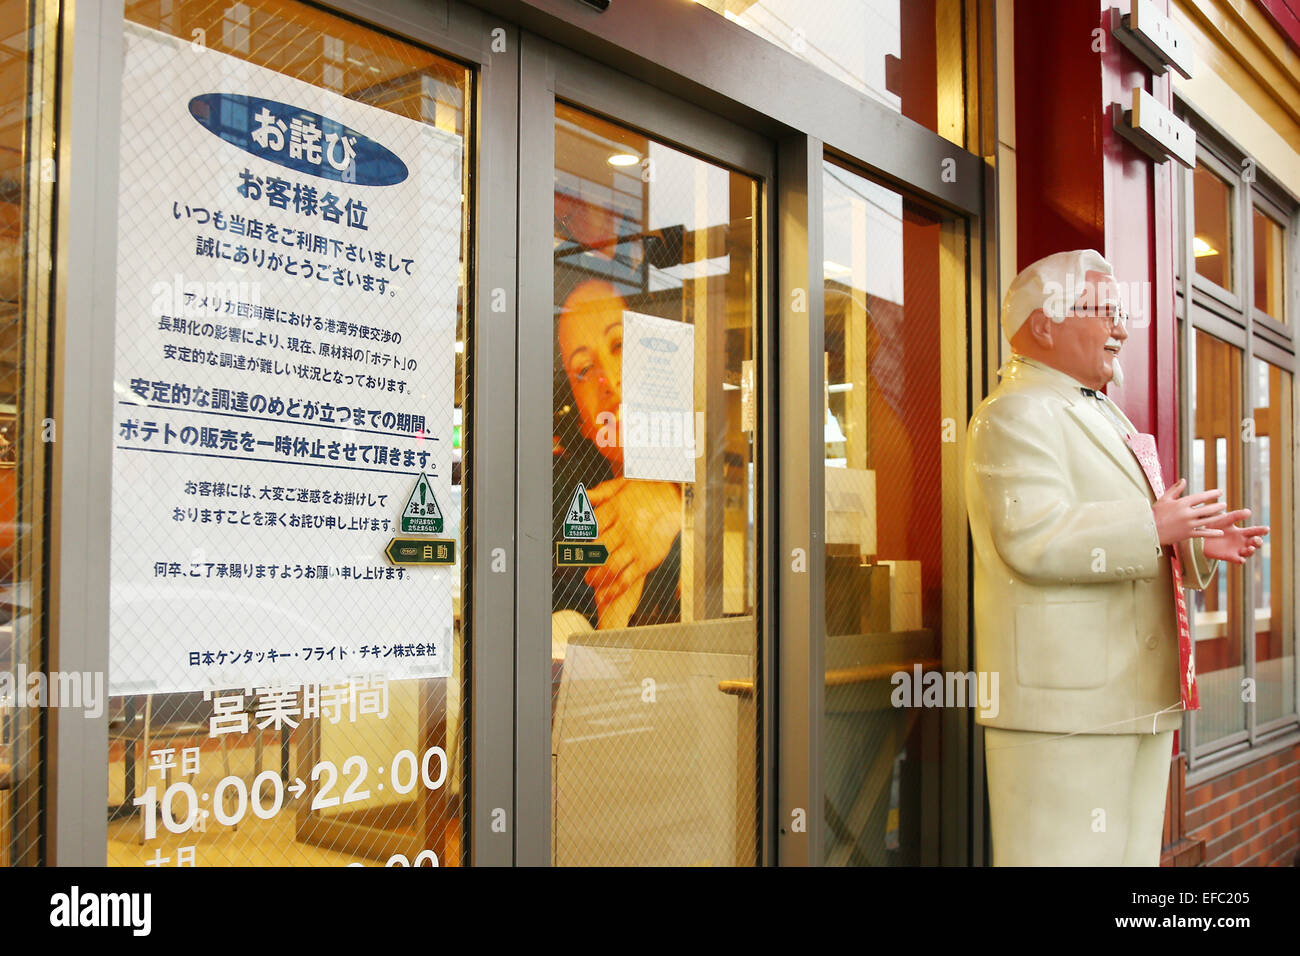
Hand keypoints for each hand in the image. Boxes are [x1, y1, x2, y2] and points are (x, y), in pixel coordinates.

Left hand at [584, 477, 680, 619]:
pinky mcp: (646, 561)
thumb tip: (584, 496)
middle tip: (582, 563)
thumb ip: (602, 492)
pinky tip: (604, 594)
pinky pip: (626, 579)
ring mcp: (637, 546)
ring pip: (611, 567)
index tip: (581, 541)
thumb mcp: (623, 485)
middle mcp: (626, 528)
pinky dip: (612, 590)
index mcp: (617, 509)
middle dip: (586, 560)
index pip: (592, 527)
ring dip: (596, 577)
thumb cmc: (644, 494)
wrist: (673, 502)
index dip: (583, 537)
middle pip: (598, 549)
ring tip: (590, 579)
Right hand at [1152, 479, 1228, 545]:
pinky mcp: (1187, 534)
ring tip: (1224, 514)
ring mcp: (1188, 525)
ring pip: (1207, 520)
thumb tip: (1184, 480)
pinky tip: (1220, 532)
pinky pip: (1203, 533)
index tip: (1220, 492)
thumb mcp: (1164, 499)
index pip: (1201, 497)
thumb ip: (1175, 489)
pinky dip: (1212, 533)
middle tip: (1224, 504)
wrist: (1148, 529)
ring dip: (1217, 517)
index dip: (1212, 494)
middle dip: (1217, 506)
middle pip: (1207, 509)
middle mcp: (1187, 514)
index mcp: (1182, 503)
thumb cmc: (1155, 513)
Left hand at [1200, 509, 1268, 563]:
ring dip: (1251, 551)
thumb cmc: (1214, 526)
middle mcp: (1242, 542)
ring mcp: (1237, 550)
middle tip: (1256, 539)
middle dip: (1258, 542)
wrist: (1200, 535)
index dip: (1261, 530)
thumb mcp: (1225, 519)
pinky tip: (1241, 559)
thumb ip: (1236, 515)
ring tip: (1250, 548)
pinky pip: (1238, 560)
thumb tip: (1249, 512)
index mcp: (1242, 532)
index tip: (1266, 529)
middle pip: (1256, 543)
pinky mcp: (1230, 556)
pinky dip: (1240, 560)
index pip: (1255, 531)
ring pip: (1249, 553)